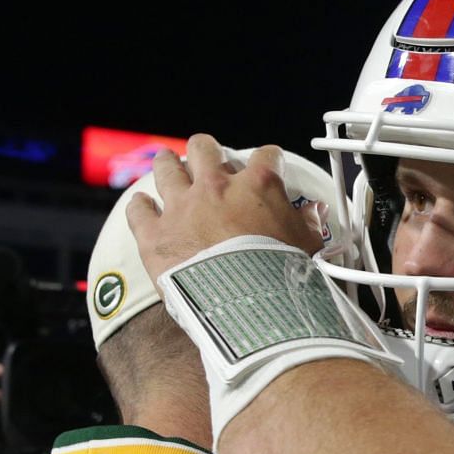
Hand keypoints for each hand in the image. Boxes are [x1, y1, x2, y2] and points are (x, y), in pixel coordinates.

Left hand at [128, 136, 324, 278]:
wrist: (248, 305)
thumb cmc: (281, 277)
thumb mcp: (306, 246)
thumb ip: (307, 223)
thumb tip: (314, 213)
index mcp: (256, 186)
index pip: (266, 156)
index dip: (268, 160)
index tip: (267, 166)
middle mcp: (215, 188)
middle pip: (204, 149)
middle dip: (206, 151)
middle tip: (207, 158)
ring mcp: (181, 208)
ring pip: (166, 168)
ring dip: (168, 165)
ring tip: (168, 163)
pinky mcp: (155, 235)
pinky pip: (139, 210)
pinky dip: (140, 207)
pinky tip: (142, 205)